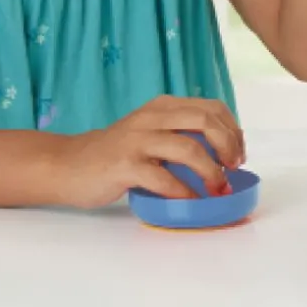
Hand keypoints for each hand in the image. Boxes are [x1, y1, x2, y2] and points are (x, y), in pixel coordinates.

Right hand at [59, 96, 244, 207]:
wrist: (67, 165)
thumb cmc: (117, 154)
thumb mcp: (152, 132)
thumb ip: (181, 133)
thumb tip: (225, 152)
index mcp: (163, 107)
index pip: (212, 108)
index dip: (233, 130)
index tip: (239, 153)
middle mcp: (152, 118)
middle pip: (205, 121)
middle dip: (228, 145)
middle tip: (233, 168)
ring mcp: (137, 141)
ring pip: (188, 148)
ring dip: (210, 171)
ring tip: (218, 187)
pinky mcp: (123, 166)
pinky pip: (162, 177)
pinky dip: (183, 190)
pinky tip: (190, 200)